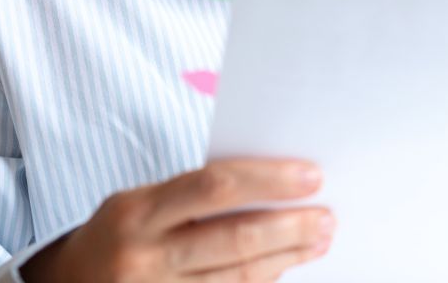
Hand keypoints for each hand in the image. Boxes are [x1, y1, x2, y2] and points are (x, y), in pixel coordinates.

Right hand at [20, 158, 333, 281]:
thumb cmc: (120, 234)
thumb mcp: (141, 203)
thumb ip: (195, 194)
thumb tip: (273, 185)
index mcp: (137, 211)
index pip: (213, 185)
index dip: (268, 180)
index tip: (312, 176)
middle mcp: (142, 255)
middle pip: (231, 239)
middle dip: (288, 227)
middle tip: (327, 217)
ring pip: (234, 278)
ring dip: (284, 258)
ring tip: (318, 241)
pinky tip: (284, 268)